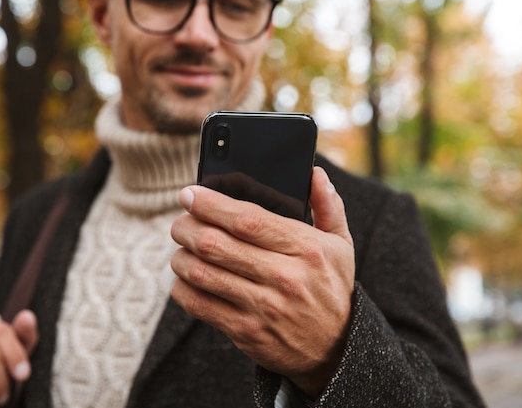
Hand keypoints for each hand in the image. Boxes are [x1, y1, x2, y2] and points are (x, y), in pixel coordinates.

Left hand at [170, 167, 354, 396]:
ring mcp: (263, 307)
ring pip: (202, 273)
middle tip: (180, 221)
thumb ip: (328, 206)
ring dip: (181, 256)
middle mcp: (284, 277)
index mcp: (306, 248)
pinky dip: (182, 287)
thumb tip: (314, 174)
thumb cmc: (331, 288)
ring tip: (181, 247)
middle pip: (216, 244)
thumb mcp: (340, 245)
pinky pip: (199, 305)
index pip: (248, 219)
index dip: (211, 204)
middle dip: (186, 227)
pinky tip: (185, 278)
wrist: (335, 348)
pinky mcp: (246, 331)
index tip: (189, 194)